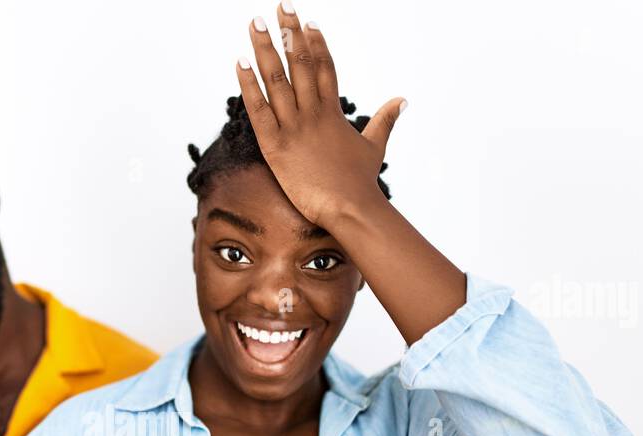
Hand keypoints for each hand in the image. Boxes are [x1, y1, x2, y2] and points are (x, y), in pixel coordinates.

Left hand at [236, 5, 404, 226]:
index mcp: (333, 112)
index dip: (316, 43)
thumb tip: (402, 100)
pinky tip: (240, 61)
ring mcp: (294, 128)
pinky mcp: (276, 147)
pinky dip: (248, 85)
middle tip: (280, 6)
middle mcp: (313, 114)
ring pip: (277, 80)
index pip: (325, 67)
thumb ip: (384, 120)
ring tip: (255, 22)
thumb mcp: (374, 146)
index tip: (307, 22)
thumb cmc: (361, 183)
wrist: (350, 208)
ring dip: (265, 48)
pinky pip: (258, 110)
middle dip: (289, 32)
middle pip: (300, 63)